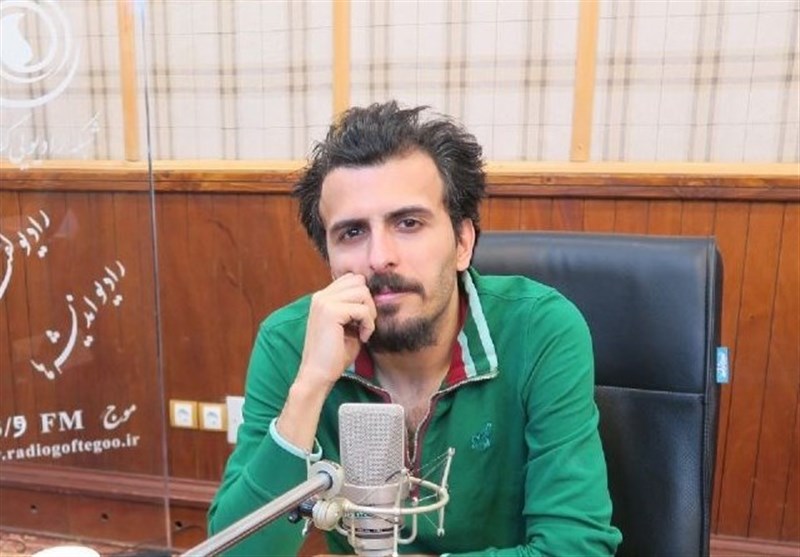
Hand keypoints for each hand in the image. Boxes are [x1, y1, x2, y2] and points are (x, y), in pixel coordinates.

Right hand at [297, 273, 376, 389]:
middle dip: (368, 303)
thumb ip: (355, 308)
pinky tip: (362, 337)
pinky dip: (368, 324)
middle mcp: (321, 296)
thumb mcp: (347, 325)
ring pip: (362, 292)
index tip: (362, 318)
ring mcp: (324, 302)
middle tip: (365, 324)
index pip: (352, 279)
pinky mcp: (330, 312)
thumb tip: (374, 295)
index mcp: (322, 297)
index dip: (363, 297)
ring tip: (364, 330)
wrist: (318, 374)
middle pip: (359, 282)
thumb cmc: (334, 355)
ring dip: (369, 313)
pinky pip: (362, 309)